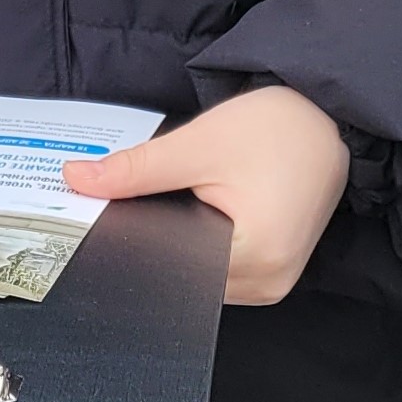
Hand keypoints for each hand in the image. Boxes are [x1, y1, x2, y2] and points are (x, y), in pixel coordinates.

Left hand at [62, 85, 350, 305]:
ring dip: (181, 247)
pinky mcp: (275, 270)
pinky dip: (204, 246)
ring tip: (169, 206)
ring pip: (203, 276)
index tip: (103, 222)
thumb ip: (135, 170)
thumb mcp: (197, 145)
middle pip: (188, 277)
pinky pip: (224, 270)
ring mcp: (275, 282)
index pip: (173, 269)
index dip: (137, 245)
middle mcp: (269, 284)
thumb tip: (75, 180)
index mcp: (255, 259)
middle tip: (130, 204)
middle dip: (157, 244)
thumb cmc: (275, 128)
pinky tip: (195, 215)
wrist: (326, 118)